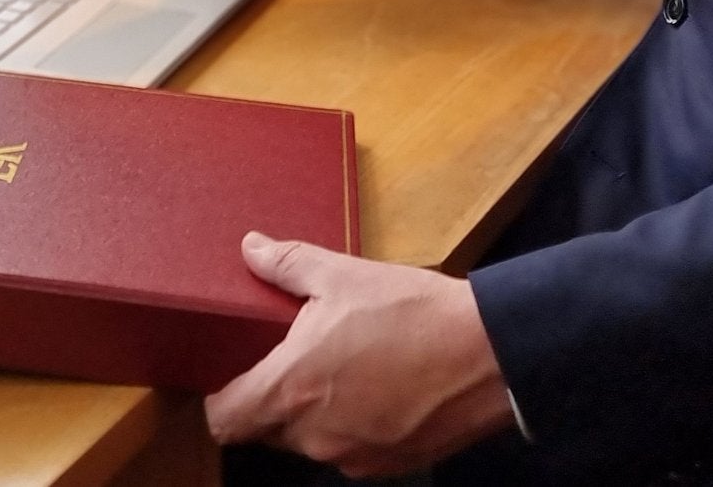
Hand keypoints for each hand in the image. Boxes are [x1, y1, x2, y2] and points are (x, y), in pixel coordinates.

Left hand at [205, 233, 516, 476]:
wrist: (490, 353)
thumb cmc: (412, 312)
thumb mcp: (345, 275)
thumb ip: (288, 265)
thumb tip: (250, 248)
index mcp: (291, 390)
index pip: (223, 419)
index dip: (221, 397)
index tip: (235, 372)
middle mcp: (313, 436)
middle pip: (265, 431)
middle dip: (273, 398)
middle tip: (297, 356)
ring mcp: (351, 457)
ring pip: (310, 441)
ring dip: (315, 412)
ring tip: (347, 366)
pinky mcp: (387, 466)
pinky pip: (351, 449)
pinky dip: (354, 424)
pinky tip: (381, 386)